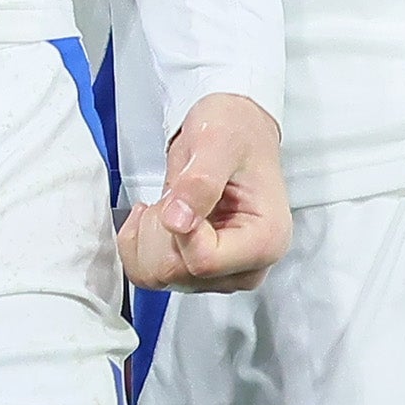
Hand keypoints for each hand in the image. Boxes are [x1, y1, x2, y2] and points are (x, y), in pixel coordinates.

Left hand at [119, 94, 289, 292]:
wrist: (236, 128)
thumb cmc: (236, 130)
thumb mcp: (218, 141)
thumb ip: (200, 181)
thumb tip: (178, 222)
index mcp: (265, 241)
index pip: (202, 261)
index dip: (177, 229)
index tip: (182, 195)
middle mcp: (247, 267)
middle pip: (176, 274)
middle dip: (160, 229)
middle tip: (177, 193)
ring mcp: (222, 273)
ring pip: (159, 277)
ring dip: (150, 234)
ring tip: (172, 201)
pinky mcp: (200, 272)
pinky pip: (150, 274)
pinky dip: (140, 243)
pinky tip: (157, 215)